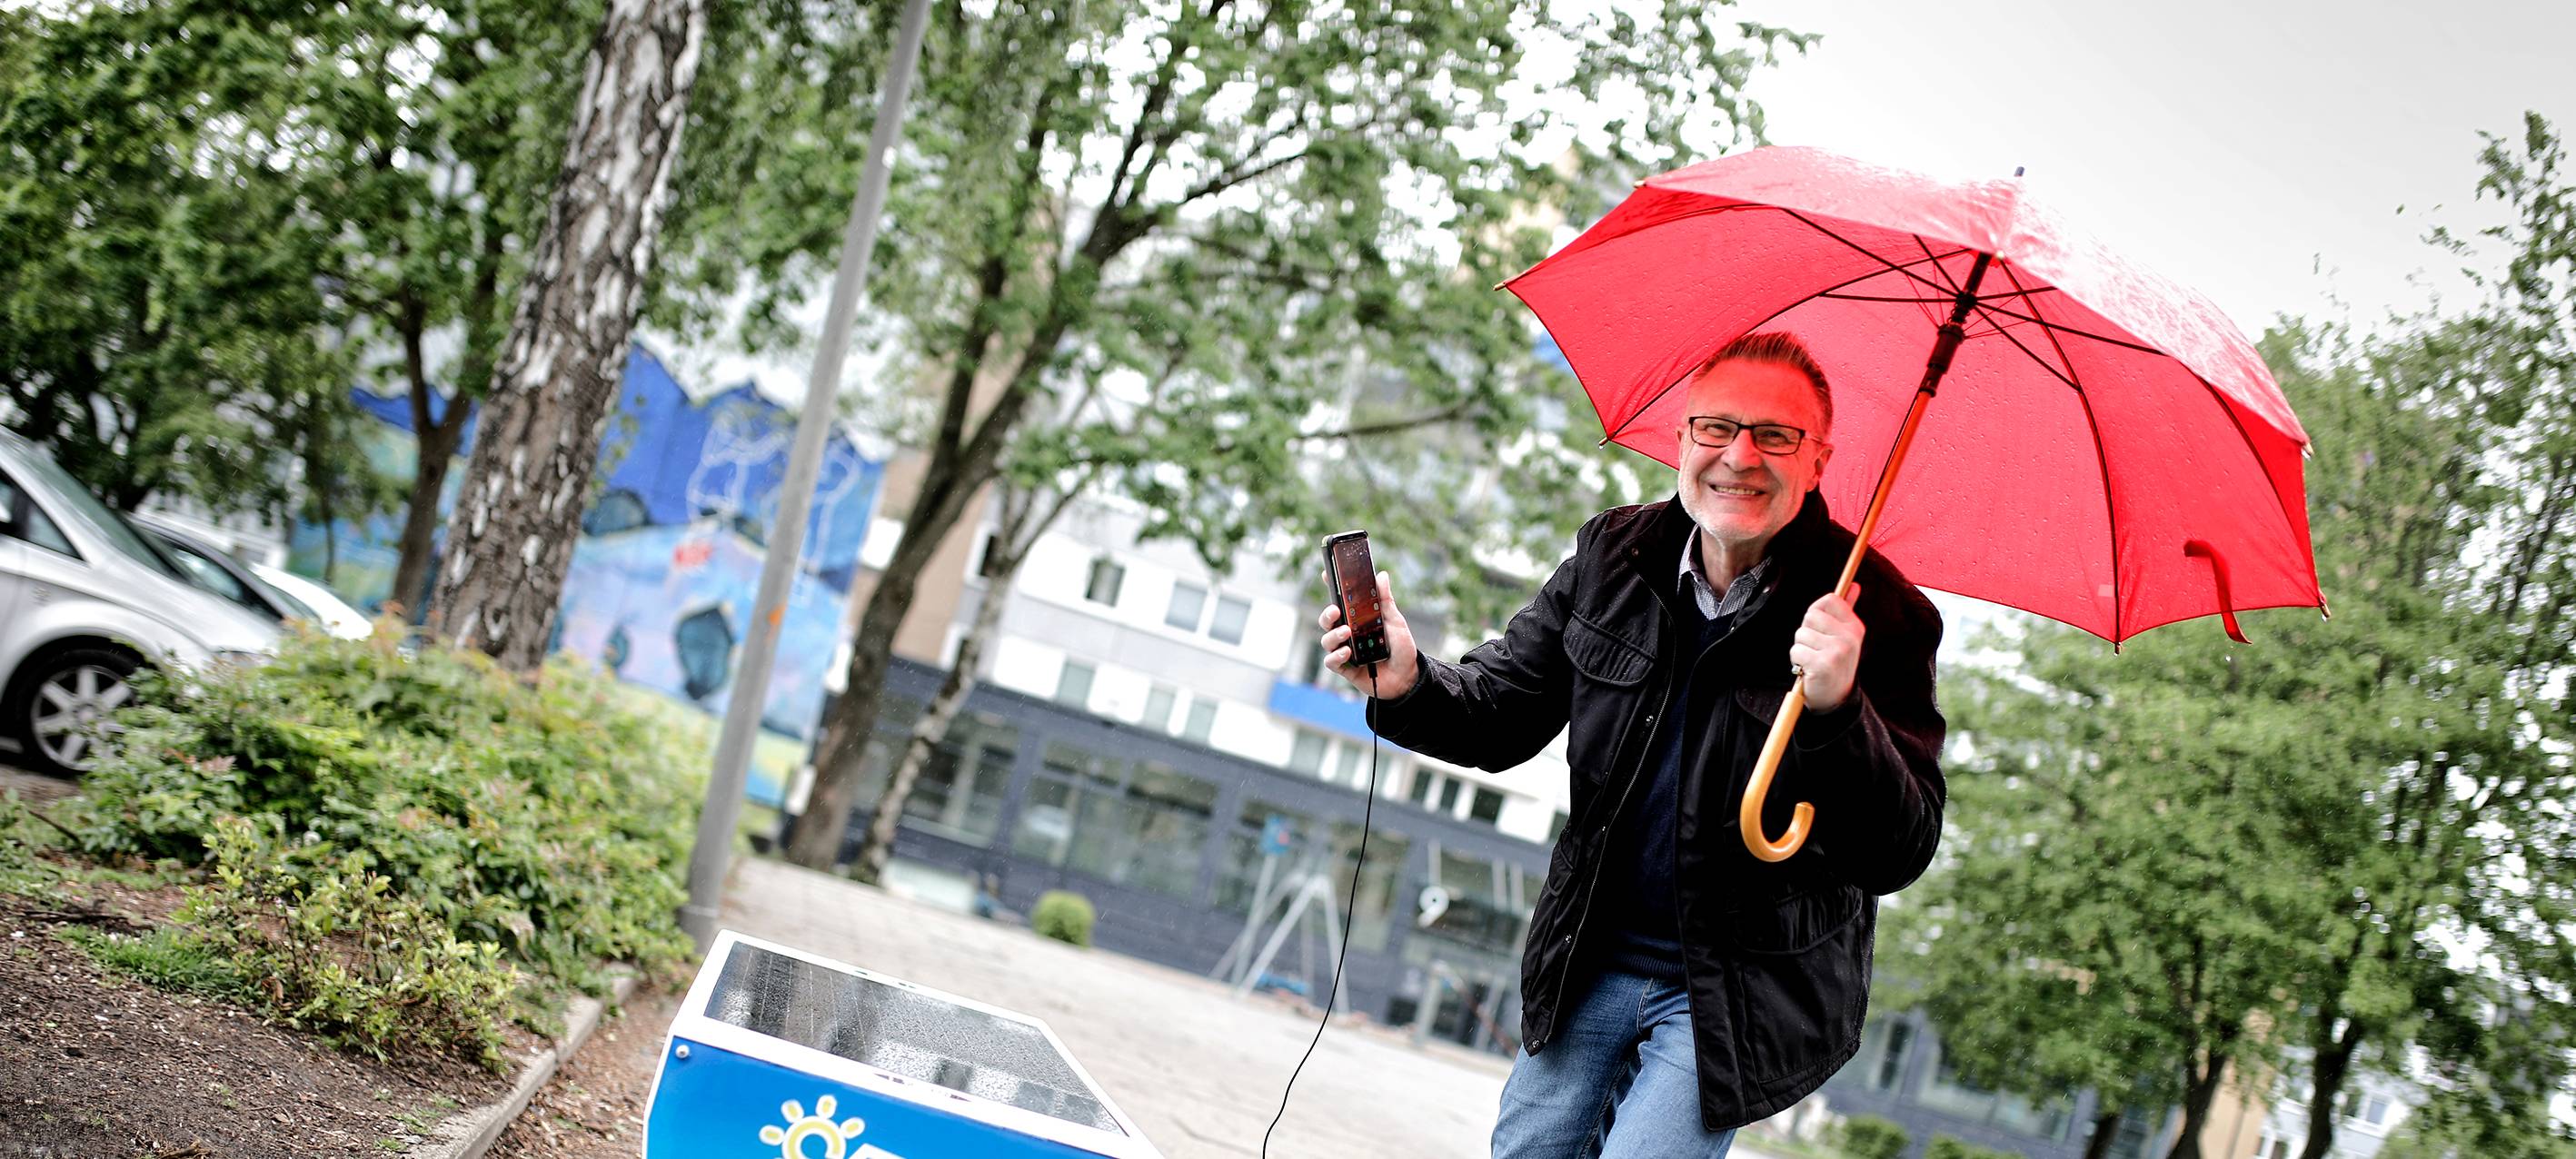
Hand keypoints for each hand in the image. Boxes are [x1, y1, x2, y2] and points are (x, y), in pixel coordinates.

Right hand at [1317, 570, 1419, 699]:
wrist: (1408, 676)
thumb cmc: (1401, 648)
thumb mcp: (1395, 621)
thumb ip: (1385, 600)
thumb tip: (1381, 575)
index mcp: (1357, 620)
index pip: (1341, 602)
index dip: (1331, 588)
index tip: (1326, 574)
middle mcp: (1348, 634)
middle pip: (1327, 621)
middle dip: (1327, 615)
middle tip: (1336, 610)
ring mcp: (1345, 650)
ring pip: (1326, 640)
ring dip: (1333, 635)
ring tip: (1347, 632)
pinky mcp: (1346, 668)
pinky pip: (1331, 662)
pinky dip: (1336, 656)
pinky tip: (1347, 652)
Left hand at [1791, 583, 1863, 712]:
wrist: (1835, 699)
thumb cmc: (1835, 662)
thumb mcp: (1846, 636)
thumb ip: (1847, 609)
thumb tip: (1853, 584)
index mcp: (1855, 627)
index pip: (1829, 600)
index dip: (1817, 613)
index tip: (1820, 629)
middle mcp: (1849, 637)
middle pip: (1811, 615)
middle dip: (1806, 632)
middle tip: (1817, 649)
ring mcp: (1838, 651)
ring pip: (1801, 634)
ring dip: (1801, 649)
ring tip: (1813, 660)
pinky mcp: (1823, 665)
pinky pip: (1796, 651)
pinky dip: (1797, 662)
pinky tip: (1808, 670)